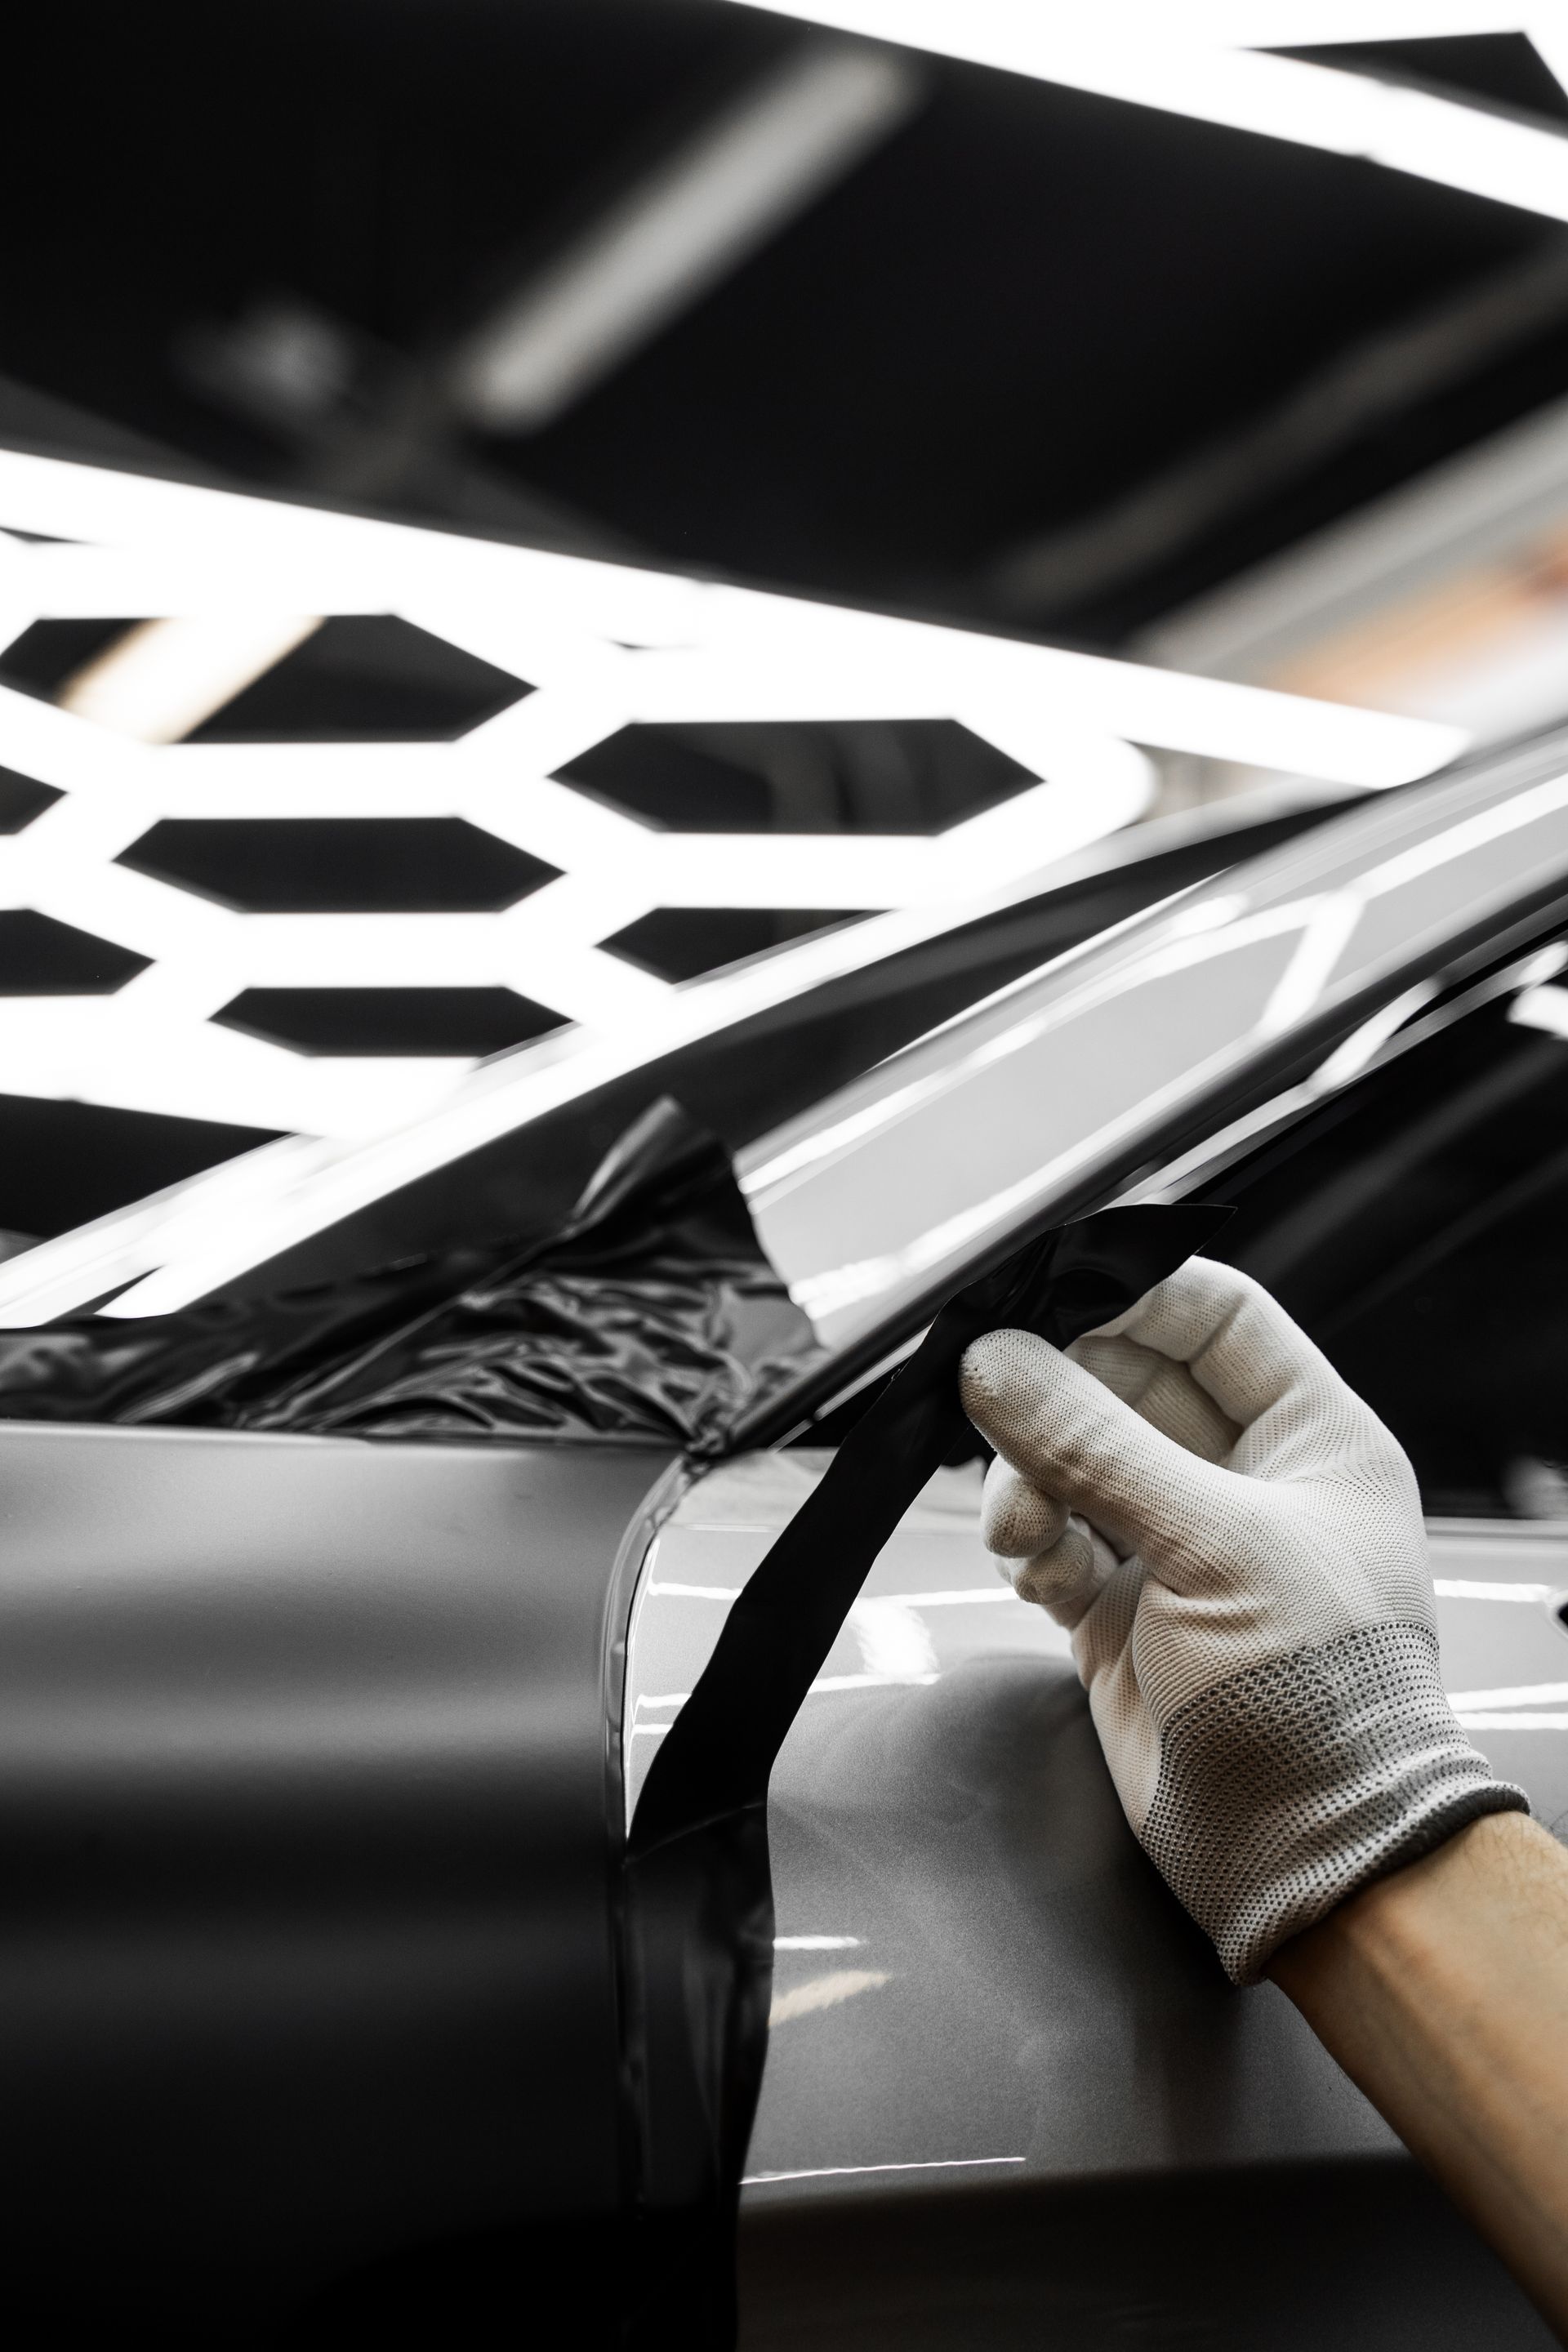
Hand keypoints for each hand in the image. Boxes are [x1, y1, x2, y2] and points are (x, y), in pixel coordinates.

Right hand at [959, 1256, 1525, 1981]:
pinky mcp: (1119, 1613)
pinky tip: (1035, 1570)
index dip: (1132, 1298)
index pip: (1214, 1321)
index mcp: (1310, 1440)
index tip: (1045, 1298)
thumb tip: (999, 1364)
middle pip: (1122, 1387)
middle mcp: (1242, 1484)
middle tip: (996, 1403)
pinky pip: (1049, 1541)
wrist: (1306, 1856)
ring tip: (1021, 1526)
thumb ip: (1095, 1446)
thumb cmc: (1323, 1703)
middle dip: (1056, 1398)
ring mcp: (1176, 1549)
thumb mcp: (1212, 1544)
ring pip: (1071, 1463)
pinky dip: (1026, 1547)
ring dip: (1027, 1481)